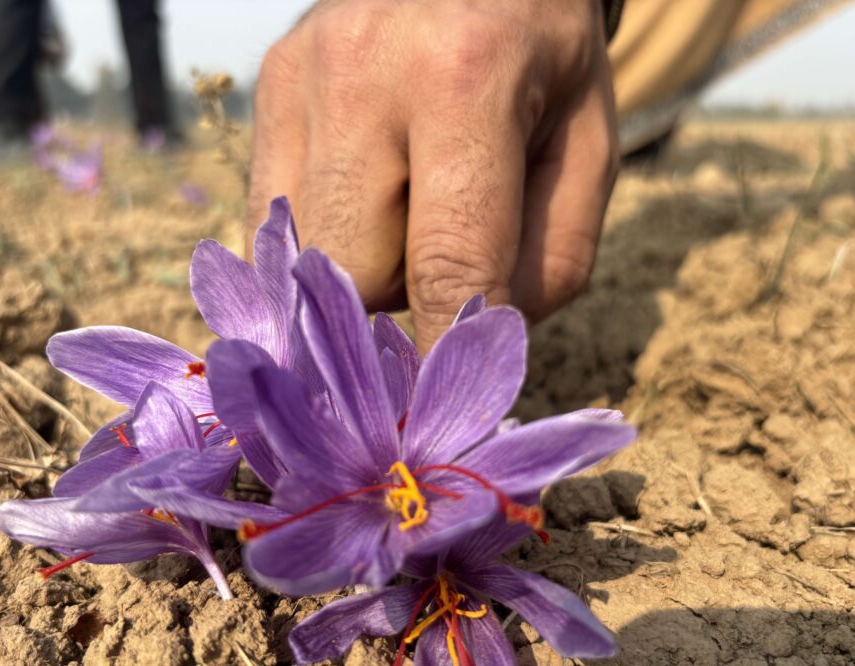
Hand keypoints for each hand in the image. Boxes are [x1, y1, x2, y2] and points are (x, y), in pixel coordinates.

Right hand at [248, 0, 617, 352]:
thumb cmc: (547, 59)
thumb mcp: (589, 149)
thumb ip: (548, 262)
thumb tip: (468, 344)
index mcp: (467, 80)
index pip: (448, 264)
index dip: (443, 358)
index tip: (438, 417)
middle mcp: (362, 74)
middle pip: (353, 275)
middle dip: (399, 304)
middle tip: (440, 260)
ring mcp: (298, 77)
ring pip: (302, 256)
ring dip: (355, 272)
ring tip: (402, 209)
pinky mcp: (265, 88)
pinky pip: (271, 220)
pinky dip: (319, 243)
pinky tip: (363, 196)